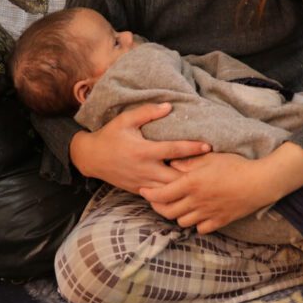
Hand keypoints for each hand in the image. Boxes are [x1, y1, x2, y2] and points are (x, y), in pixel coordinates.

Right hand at [69, 103, 210, 193]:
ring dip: (185, 187)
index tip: (208, 146)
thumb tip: (169, 106)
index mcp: (144, 151)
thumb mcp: (126, 120)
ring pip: (169, 191)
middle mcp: (145, 169)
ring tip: (202, 182)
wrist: (91, 158)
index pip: (174, 150)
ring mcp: (142, 183)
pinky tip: (185, 192)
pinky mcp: (139, 191)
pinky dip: (173, 195)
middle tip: (211, 170)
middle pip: (176, 177)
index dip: (192, 148)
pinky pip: (160, 197)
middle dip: (194, 175)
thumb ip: (147, 112)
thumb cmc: (110, 135)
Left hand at [139, 153, 275, 233]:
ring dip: (176, 216)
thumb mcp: (209, 157)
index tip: (143, 190)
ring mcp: (208, 214)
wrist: (259, 182)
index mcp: (191, 184)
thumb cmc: (235, 165)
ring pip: (182, 222)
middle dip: (158, 207)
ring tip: (176, 206)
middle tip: (156, 200)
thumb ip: (188, 161)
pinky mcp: (219, 221)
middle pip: (168, 212)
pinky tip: (196, 215)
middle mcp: (196, 202)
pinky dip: (195, 224)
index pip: (161, 194)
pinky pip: (200, 229)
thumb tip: (170, 162)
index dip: (149, 194)